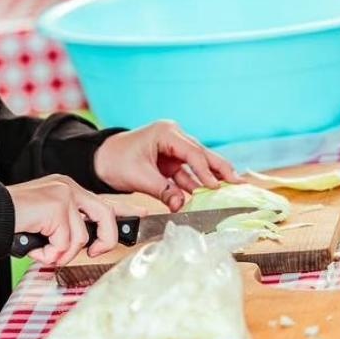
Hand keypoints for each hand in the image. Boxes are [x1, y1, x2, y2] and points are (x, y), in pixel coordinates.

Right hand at [7, 174, 118, 265]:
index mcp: (66, 188)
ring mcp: (63, 195)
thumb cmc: (12, 221)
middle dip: (105, 241)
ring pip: (80, 238)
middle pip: (105, 215)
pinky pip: (64, 243)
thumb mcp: (46, 222)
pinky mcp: (56, 207)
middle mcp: (68, 187)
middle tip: (94, 253)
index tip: (144, 213)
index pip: (103, 200)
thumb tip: (87, 246)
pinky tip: (35, 247)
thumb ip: (67, 227)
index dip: (126, 208)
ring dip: (61, 253)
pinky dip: (49, 254)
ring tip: (43, 251)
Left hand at [93, 120, 237, 211]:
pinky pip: (188, 173)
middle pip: (202, 154)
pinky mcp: (171, 162)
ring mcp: (174, 149)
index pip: (192, 152)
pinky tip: (210, 194)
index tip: (216, 186)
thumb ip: (163, 191)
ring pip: (198, 164)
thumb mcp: (139, 177)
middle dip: (220, 169)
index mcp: (166, 133)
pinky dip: (197, 184)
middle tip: (239, 182)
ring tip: (232, 189)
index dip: (205, 171)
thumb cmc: (115, 161)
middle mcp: (174, 137)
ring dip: (212, 178)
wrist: (100, 160)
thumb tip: (182, 205)